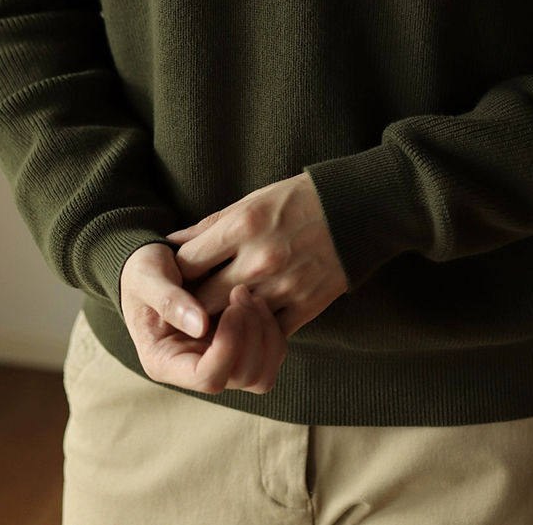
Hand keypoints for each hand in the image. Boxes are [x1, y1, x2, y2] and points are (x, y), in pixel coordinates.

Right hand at [119, 242, 287, 394]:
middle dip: (251, 334)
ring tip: (250, 295)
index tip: (232, 305)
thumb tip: (199, 326)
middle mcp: (194, 369)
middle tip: (241, 291)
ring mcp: (219, 361)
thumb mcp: (146, 278)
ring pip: (262, 374)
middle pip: (242, 377)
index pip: (208, 377)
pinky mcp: (238, 347)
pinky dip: (272, 328)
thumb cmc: (144, 271)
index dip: (228, 345)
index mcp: (165, 362)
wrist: (155, 263)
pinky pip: (270, 354)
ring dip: (265, 333)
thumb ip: (168, 301)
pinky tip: (257, 298)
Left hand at [165, 172, 348, 338]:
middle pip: (202, 300)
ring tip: (214, 318)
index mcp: (242, 226)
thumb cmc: (299, 200)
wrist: (359, 209)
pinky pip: (268, 332)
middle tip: (186, 308)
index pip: (186, 264)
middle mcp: (260, 259)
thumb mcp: (251, 201)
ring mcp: (284, 286)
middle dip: (190, 306)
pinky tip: (249, 323)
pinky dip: (256, 329)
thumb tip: (172, 244)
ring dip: (221, 321)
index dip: (175, 275)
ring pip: (233, 321)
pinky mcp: (305, 305)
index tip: (174, 280)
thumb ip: (210, 226)